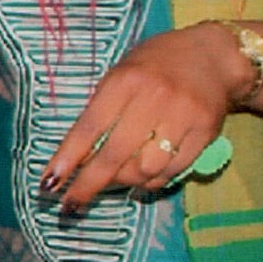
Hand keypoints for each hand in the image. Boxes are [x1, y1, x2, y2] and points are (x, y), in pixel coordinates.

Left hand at [42, 23, 256, 211]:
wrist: (213, 56)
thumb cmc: (156, 65)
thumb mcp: (121, 74)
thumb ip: (101, 110)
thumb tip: (79, 158)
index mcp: (126, 81)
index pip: (89, 127)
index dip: (67, 159)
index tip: (49, 184)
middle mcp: (154, 98)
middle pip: (115, 155)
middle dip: (89, 185)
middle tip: (71, 205)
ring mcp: (182, 116)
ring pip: (145, 169)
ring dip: (125, 181)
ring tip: (118, 177)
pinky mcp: (206, 132)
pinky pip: (173, 171)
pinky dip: (153, 180)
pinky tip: (144, 177)